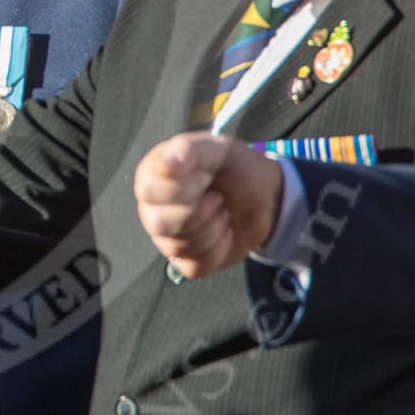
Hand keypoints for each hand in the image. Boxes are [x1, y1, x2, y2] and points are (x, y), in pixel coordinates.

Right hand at [132, 133, 280, 279]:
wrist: (263, 198)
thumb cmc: (236, 169)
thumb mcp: (218, 149)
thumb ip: (190, 149)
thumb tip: (168, 162)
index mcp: (153, 175)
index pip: (150, 190)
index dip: (183, 187)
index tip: (206, 176)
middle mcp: (152, 207)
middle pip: (160, 223)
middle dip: (200, 211)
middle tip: (217, 197)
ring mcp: (166, 236)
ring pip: (177, 246)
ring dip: (212, 228)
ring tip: (222, 211)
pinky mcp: (184, 260)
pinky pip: (193, 266)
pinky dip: (217, 249)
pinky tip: (223, 232)